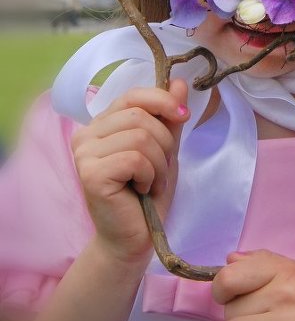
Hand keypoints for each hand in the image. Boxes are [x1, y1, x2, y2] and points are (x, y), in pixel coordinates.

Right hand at [71, 79, 189, 264]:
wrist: (134, 238)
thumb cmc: (148, 194)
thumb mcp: (164, 148)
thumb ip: (168, 117)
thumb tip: (180, 82)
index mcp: (101, 124)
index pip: (132, 95)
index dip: (162, 100)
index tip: (183, 115)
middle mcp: (85, 134)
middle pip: (140, 116)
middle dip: (164, 143)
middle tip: (161, 170)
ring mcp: (84, 154)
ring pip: (141, 136)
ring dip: (159, 163)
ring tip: (152, 182)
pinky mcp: (90, 173)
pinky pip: (135, 158)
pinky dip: (150, 175)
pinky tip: (143, 190)